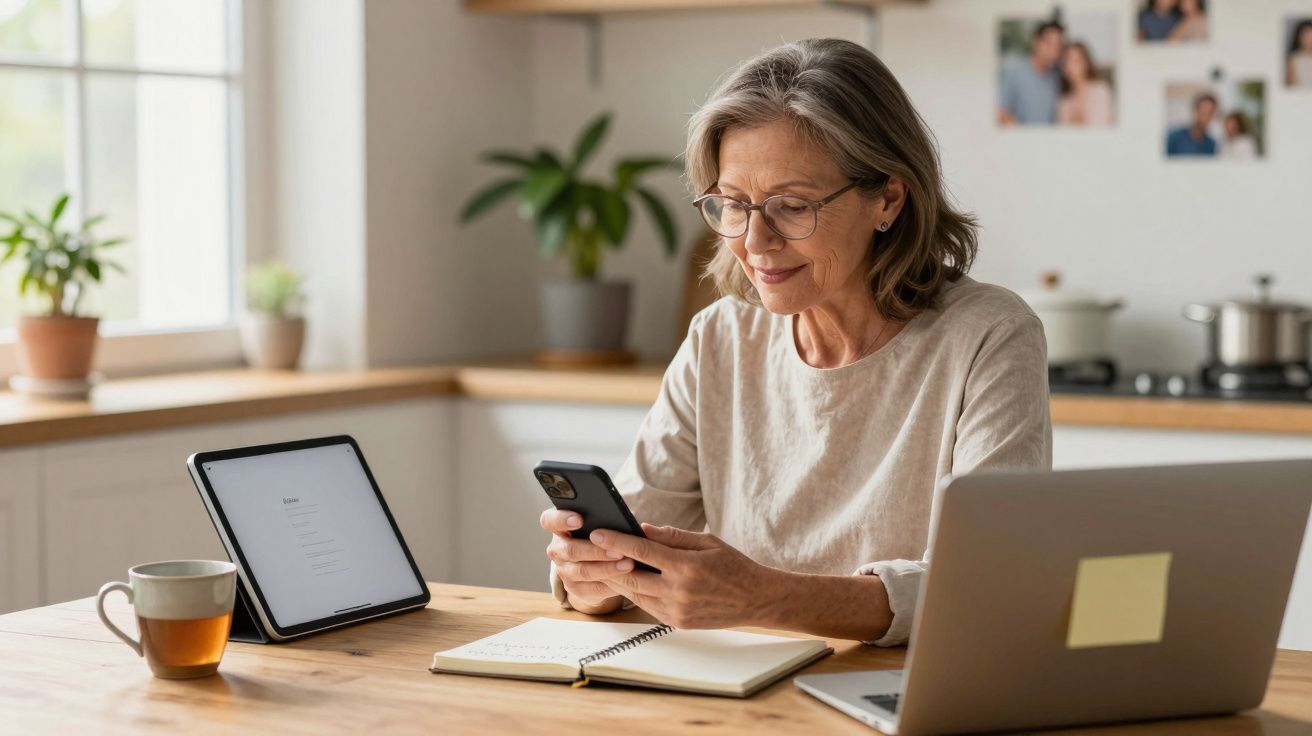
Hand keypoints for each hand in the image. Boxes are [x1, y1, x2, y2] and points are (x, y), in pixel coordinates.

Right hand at [539, 508, 627, 613]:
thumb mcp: (599, 522)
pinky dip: (610, 584)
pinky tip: (627, 579)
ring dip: (607, 569)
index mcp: (558, 527)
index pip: (549, 521)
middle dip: (596, 550)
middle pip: (570, 550)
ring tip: (629, 564)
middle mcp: (557, 549)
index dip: (562, 520)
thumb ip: (603, 518)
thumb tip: (620, 518)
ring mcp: (564, 571)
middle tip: (618, 550)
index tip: (580, 520)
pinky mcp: (575, 589)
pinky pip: (592, 589)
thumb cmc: (601, 532)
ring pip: (582, 571)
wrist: (597, 561)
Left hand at [588, 523, 775, 628]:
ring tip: (601, 564)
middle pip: (631, 576)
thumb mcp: (707, 542)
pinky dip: (634, 592)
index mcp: (688, 567)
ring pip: (635, 594)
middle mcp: (680, 591)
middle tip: (590, 550)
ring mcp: (677, 610)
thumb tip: (642, 529)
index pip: (643, 551)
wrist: (756, 600)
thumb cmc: (733, 566)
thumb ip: (672, 536)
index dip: (617, 541)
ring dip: (616, 579)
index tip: (598, 533)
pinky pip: (646, 605)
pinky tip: (626, 580)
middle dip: (607, 562)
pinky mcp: (677, 622)